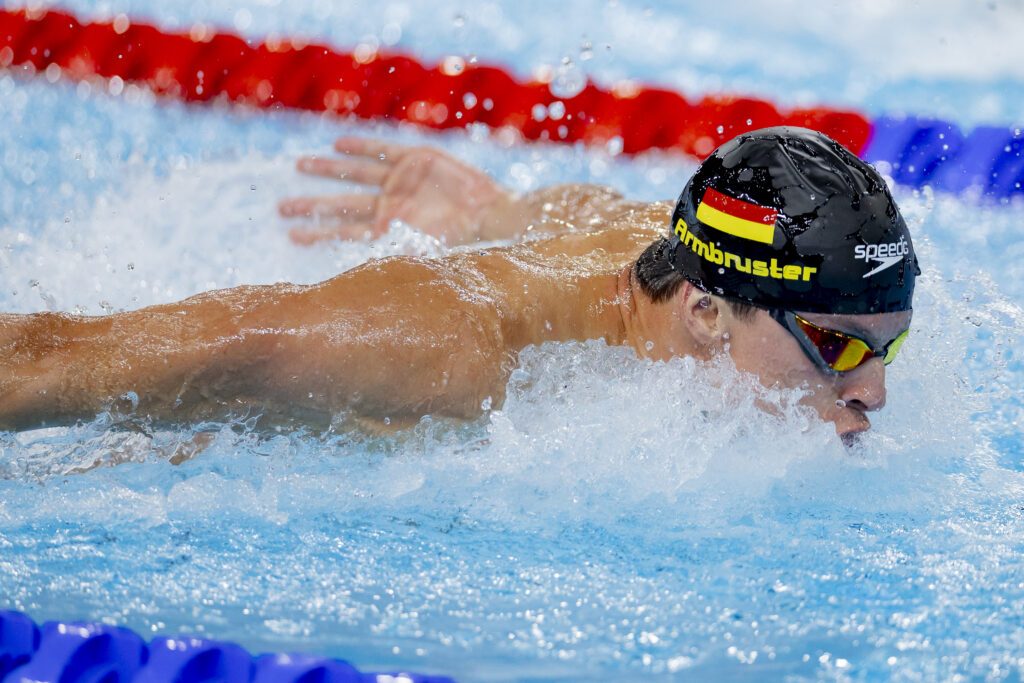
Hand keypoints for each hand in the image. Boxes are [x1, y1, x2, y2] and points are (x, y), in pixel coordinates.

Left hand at [278, 137, 508, 244]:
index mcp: (389, 231)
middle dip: (313, 205)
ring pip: (355, 174)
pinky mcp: (416, 159)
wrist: (493, 213)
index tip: (292, 235)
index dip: (319, 234)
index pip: (346, 233)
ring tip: (300, 165)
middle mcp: (389, 206)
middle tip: (283, 208)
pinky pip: (383, 151)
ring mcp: (400, 182)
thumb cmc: (463, 239)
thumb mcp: (427, 253)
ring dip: (328, 170)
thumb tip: (369, 286)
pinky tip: (337, 144)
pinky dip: (362, 147)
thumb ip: (397, 257)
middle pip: (342, 204)